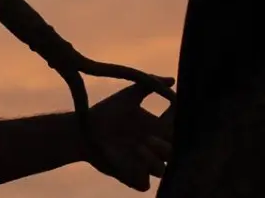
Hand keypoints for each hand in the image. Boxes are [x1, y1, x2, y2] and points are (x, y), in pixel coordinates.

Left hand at [84, 77, 175, 191]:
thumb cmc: (105, 111)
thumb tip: (173, 80)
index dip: (182, 119)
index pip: (179, 126)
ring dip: (155, 159)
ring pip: (163, 170)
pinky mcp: (131, 176)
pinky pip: (144, 184)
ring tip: (139, 145)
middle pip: (176, 150)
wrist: (82, 129)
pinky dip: (142, 176)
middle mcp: (155, 147)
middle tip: (156, 132)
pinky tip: (133, 162)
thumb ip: (150, 83)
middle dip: (171, 142)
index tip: (175, 109)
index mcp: (158, 128)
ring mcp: (144, 163)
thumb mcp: (128, 96)